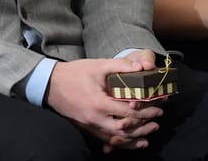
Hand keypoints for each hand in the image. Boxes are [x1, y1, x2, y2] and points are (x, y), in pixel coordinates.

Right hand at [46, 53, 162, 150]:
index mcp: (99, 103)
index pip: (128, 112)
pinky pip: (104, 140)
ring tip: (147, 136)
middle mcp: (94, 118)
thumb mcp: (97, 65)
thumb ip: (120, 65)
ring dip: (133, 138)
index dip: (145, 112)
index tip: (158, 108)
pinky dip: (119, 143)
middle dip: (142, 127)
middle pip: (124, 130)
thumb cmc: (74, 73)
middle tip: (156, 123)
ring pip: (115, 139)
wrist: (50, 83)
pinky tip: (128, 142)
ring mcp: (89, 125)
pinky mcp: (85, 128)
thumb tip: (141, 67)